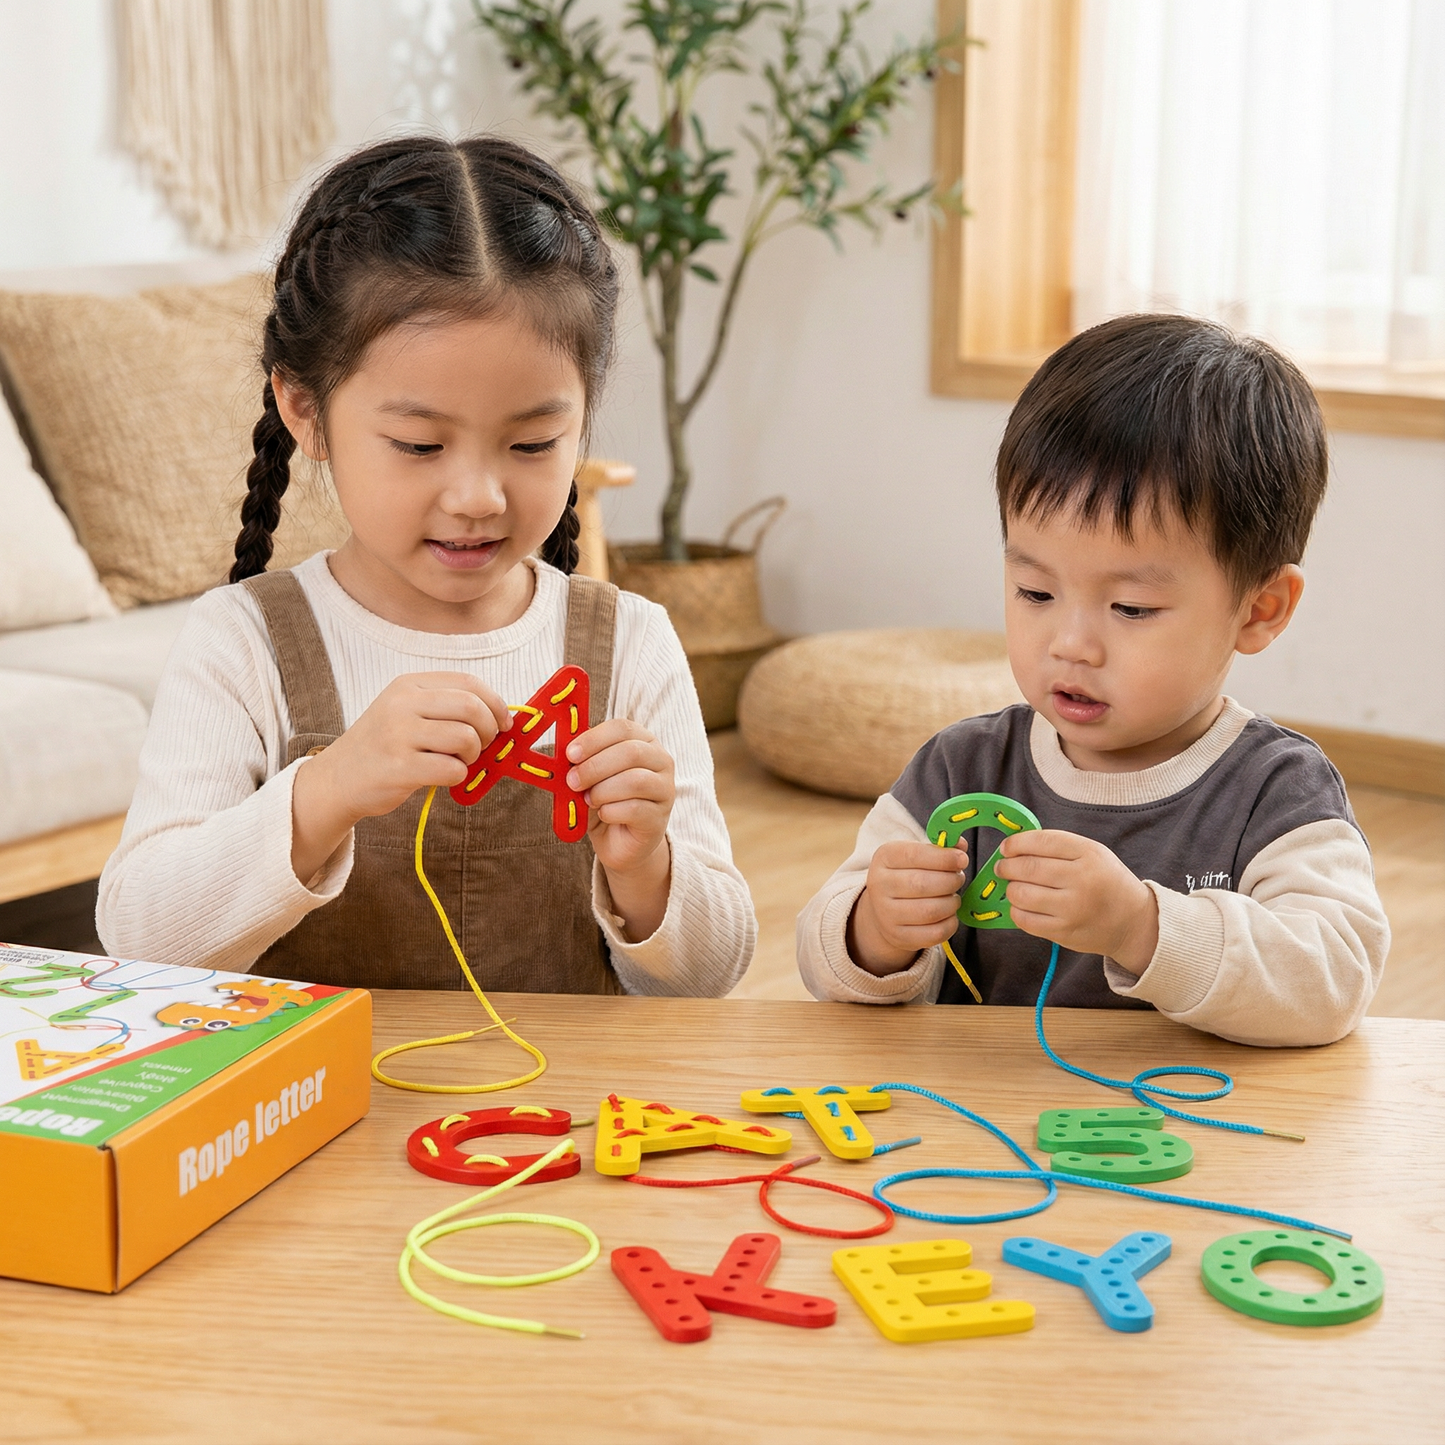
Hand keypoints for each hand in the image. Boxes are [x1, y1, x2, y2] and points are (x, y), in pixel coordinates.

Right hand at [290, 672, 509, 882]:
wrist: (337, 779)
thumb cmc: (383, 746)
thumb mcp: (406, 712)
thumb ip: (446, 709)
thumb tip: (502, 718)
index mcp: (408, 686)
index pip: (469, 683)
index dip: (496, 703)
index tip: (504, 722)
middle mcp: (402, 705)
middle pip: (471, 707)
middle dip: (489, 730)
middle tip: (483, 746)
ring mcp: (399, 735)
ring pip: (465, 737)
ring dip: (474, 755)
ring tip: (459, 762)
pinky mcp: (400, 768)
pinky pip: (453, 769)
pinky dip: (459, 776)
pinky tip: (444, 776)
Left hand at [565, 718, 674, 940]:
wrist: (618, 841)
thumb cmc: (604, 801)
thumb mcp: (589, 777)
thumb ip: (581, 762)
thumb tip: (563, 755)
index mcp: (643, 741)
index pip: (622, 728)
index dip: (594, 739)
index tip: (570, 754)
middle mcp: (660, 761)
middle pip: (631, 752)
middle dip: (595, 767)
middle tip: (572, 781)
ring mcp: (665, 790)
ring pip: (636, 780)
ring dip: (602, 790)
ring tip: (588, 800)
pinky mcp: (659, 818)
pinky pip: (635, 809)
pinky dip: (610, 811)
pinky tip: (603, 814)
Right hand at [848, 839, 969, 976]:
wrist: (884, 909)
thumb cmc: (908, 875)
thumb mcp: (917, 855)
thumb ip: (940, 849)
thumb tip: (960, 846)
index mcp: (884, 858)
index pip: (914, 855)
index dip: (943, 858)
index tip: (962, 859)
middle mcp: (879, 885)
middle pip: (923, 884)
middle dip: (950, 881)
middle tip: (958, 879)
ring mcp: (886, 914)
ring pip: (931, 911)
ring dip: (952, 903)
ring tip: (953, 897)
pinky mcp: (898, 936)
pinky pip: (934, 933)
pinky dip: (950, 923)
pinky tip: (949, 915)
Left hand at [993, 830, 1158, 973]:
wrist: (1132, 922)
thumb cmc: (1106, 882)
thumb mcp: (1093, 854)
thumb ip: (1059, 847)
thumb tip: (1016, 847)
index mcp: (1089, 854)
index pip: (1042, 841)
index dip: (1017, 843)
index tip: (1006, 847)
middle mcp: (1081, 880)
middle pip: (1027, 868)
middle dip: (1006, 866)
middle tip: (1002, 867)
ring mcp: (1072, 908)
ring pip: (1021, 894)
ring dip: (1010, 889)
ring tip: (1014, 887)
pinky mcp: (1064, 932)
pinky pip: (1025, 920)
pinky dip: (1016, 911)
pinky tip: (1022, 906)